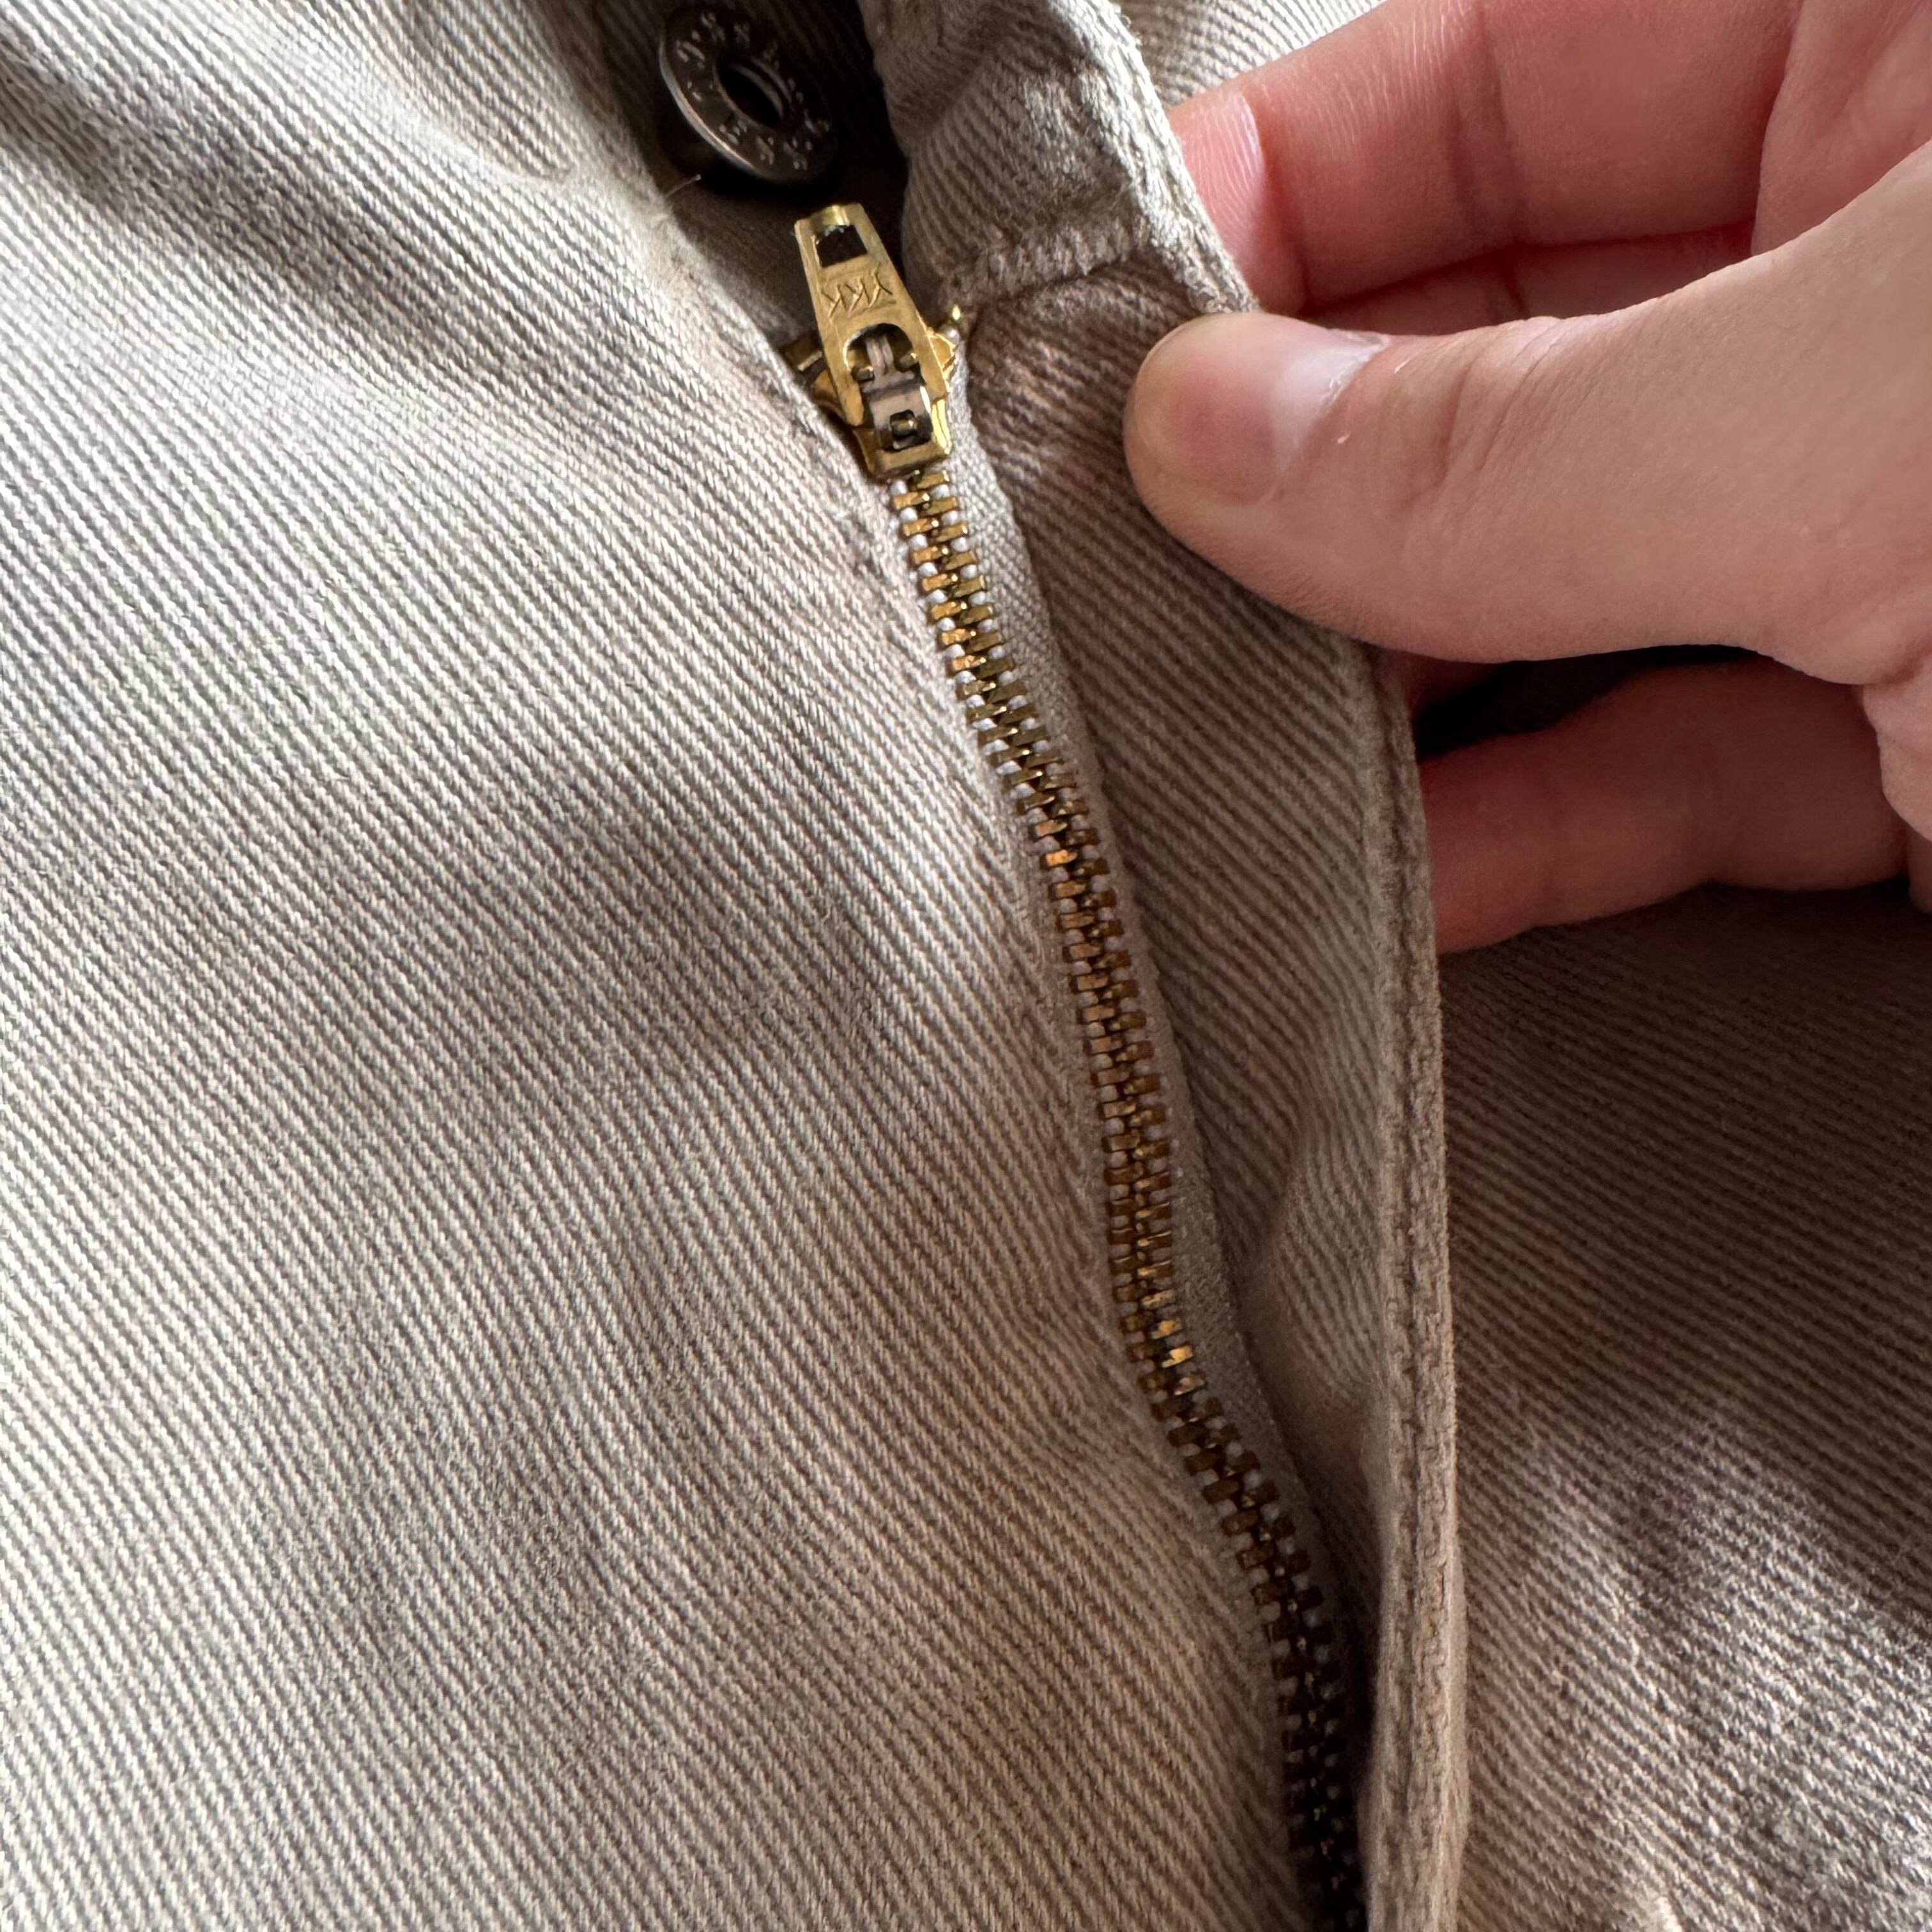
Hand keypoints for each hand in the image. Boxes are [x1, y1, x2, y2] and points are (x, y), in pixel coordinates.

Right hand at [1123, 0, 1931, 950]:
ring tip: (1224, 742)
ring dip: (1391, 686)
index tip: (1090, 352)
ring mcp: (1894, 516)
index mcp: (1908, 53)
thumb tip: (1206, 440)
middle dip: (1301, 483)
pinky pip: (1683, 762)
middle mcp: (1881, 288)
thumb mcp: (1866, 420)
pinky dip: (1540, 831)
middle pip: (1501, 353)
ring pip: (1568, 581)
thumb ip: (1512, 442)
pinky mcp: (1925, 733)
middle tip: (1123, 581)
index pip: (1500, 77)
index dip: (1268, 203)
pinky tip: (1402, 874)